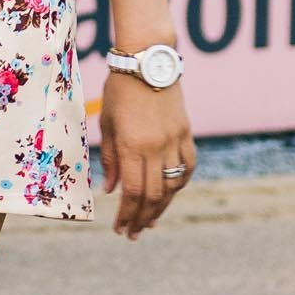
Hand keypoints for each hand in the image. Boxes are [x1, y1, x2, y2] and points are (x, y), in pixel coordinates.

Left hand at [98, 72, 194, 239]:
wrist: (148, 61)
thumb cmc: (120, 89)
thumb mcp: (107, 123)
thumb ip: (109, 158)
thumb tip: (110, 189)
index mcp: (133, 145)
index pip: (133, 192)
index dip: (127, 215)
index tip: (120, 229)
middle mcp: (157, 147)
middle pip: (154, 195)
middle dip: (142, 218)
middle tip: (133, 233)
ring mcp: (175, 140)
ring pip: (173, 185)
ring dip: (162, 207)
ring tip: (149, 220)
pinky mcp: (186, 133)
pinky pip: (187, 167)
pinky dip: (179, 184)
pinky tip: (170, 194)